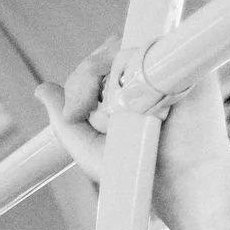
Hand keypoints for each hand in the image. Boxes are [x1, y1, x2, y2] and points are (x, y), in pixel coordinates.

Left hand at [36, 42, 229, 229]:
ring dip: (111, 74)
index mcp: (123, 87)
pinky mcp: (189, 63)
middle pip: (107, 50)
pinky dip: (142, 67)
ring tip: (115, 112)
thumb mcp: (90, 148)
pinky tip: (137, 97)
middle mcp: (144, 73)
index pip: (95, 64)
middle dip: (86, 75)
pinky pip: (158, 47)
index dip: (80, 80)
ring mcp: (167, 66)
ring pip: (128, 47)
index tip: (75, 112)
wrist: (180, 182)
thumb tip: (41, 90)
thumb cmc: (140, 170)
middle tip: (83, 110)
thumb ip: (65, 120)